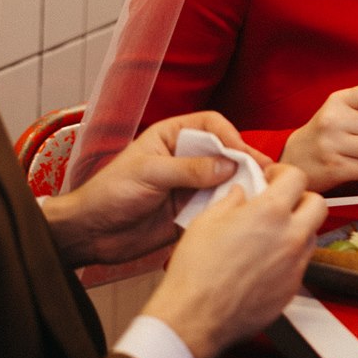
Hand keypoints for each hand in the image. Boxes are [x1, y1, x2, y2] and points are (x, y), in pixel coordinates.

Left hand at [40, 110, 266, 267]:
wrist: (92, 232)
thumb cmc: (110, 192)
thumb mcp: (149, 173)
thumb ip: (188, 169)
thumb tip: (227, 164)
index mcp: (172, 136)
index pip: (211, 125)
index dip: (230, 136)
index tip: (243, 153)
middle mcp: (184, 158)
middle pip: (223, 152)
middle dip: (243, 161)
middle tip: (265, 174)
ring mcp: (188, 186)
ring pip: (224, 181)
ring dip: (240, 187)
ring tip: (261, 196)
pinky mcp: (189, 212)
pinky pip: (215, 207)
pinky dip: (229, 210)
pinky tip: (241, 216)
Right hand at [147, 163, 327, 357]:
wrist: (195, 317)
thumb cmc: (197, 272)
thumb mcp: (207, 220)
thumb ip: (231, 200)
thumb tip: (240, 193)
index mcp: (269, 213)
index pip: (297, 178)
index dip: (284, 173)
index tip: (272, 178)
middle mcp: (289, 238)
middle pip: (318, 205)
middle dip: (302, 198)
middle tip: (282, 201)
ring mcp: (294, 266)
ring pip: (311, 236)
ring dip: (298, 228)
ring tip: (272, 232)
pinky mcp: (291, 290)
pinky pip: (300, 264)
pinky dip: (289, 257)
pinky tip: (266, 260)